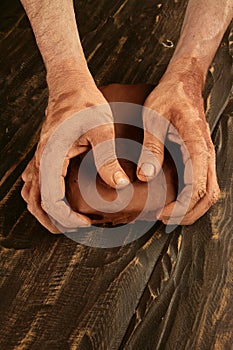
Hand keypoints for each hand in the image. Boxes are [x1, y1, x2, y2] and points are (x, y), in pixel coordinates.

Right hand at [21, 67, 128, 232]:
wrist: (70, 86)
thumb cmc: (86, 104)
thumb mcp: (102, 129)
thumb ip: (108, 158)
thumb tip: (119, 185)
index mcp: (51, 157)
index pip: (52, 200)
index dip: (69, 218)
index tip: (88, 224)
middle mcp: (40, 160)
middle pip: (37, 203)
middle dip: (55, 221)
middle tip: (77, 229)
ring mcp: (39, 158)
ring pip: (32, 194)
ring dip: (46, 211)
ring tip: (65, 221)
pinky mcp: (44, 155)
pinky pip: (35, 183)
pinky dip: (43, 197)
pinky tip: (57, 199)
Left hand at [137, 60, 219, 224]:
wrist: (183, 83)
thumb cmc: (168, 97)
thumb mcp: (153, 118)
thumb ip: (151, 147)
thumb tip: (147, 176)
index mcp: (196, 146)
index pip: (196, 188)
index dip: (180, 207)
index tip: (161, 214)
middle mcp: (206, 154)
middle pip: (209, 196)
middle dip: (188, 214)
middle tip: (164, 220)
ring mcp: (206, 155)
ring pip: (210, 192)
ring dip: (192, 208)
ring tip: (169, 214)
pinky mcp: (201, 156)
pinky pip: (204, 183)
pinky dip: (193, 198)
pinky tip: (175, 200)